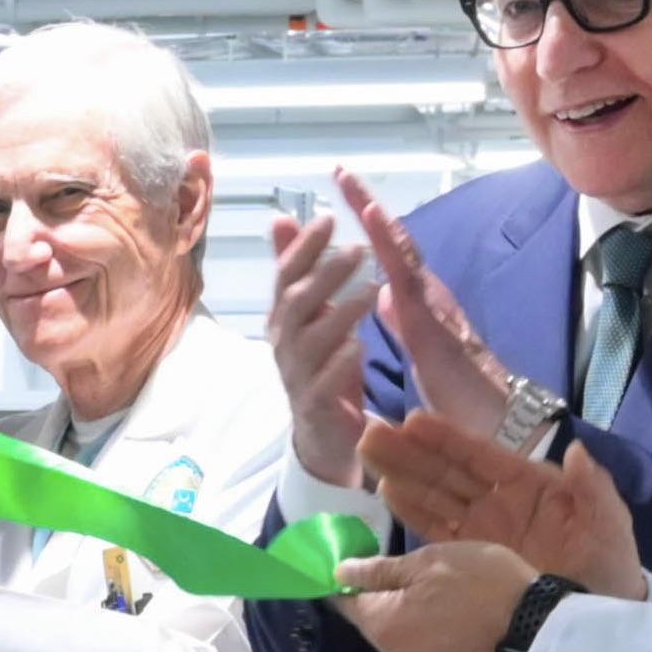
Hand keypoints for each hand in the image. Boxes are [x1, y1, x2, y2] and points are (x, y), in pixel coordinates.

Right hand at [265, 201, 380, 484]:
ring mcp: (296, 376)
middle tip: (359, 249)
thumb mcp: (312, 314)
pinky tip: (360, 347)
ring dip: (340, 313)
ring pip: (310, 340)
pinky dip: (340, 364)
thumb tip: (280, 219)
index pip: (286, 274)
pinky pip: (322, 384)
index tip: (330, 217)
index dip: (304, 246)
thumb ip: (299, 270)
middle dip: (325, 273)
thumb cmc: (322, 365)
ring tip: (371, 290)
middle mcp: (283, 343)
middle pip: (296, 302)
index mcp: (283, 318)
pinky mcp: (314, 407)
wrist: (324, 434)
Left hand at [336, 539, 540, 651]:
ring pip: (398, 636)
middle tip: (413, 569)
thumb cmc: (479, 584)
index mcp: (382, 627)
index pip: (346, 603)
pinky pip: (420, 648)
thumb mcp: (428, 562)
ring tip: (436, 590)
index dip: (349, 581)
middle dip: (383, 597)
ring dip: (407, 614)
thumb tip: (339, 573)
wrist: (533, 628)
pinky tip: (448, 614)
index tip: (362, 562)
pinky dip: (425, 631)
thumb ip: (379, 570)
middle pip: (373, 622)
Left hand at [342, 170, 522, 443]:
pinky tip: (375, 234)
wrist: (493, 423)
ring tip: (353, 188)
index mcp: (418, 303)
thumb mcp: (420, 349)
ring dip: (378, 221)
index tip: (343, 192)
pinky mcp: (433, 326)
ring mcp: (432, 306)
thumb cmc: (458, 393)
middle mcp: (427, 295)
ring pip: (403, 254)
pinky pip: (408, 285)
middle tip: (341, 172)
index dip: (368, 224)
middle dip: (367, 205)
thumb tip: (384, 296)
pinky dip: (391, 254)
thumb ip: (403, 320)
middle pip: (395, 241)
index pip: (389, 254)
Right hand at [360, 410, 644, 594]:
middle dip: (412, 452)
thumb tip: (575, 451)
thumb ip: (594, 489)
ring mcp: (482, 529)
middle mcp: (500, 501)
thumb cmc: (609, 567)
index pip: (483, 456)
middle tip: (372, 433)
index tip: (414, 421)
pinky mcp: (470, 558)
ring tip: (368, 454)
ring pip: (436, 496)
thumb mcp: (609, 525)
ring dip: (403, 475)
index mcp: (531, 485)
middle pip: (450, 472)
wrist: (596, 618)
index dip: (449, 440)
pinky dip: (413, 512)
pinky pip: (436, 531)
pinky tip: (388, 493)